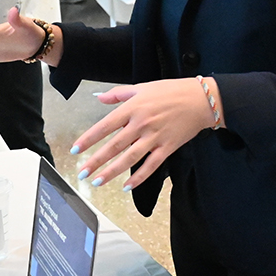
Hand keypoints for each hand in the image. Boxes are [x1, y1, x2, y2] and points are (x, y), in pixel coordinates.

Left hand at [71, 78, 219, 189]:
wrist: (200, 99)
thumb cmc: (171, 91)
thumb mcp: (142, 88)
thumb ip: (118, 94)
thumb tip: (100, 97)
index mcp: (132, 108)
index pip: (104, 126)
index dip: (88, 139)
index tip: (75, 150)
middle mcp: (141, 124)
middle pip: (114, 146)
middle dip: (96, 161)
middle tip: (82, 173)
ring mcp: (155, 137)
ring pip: (129, 158)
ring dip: (112, 172)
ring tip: (97, 182)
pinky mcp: (167, 148)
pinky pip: (151, 166)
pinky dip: (139, 177)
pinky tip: (126, 187)